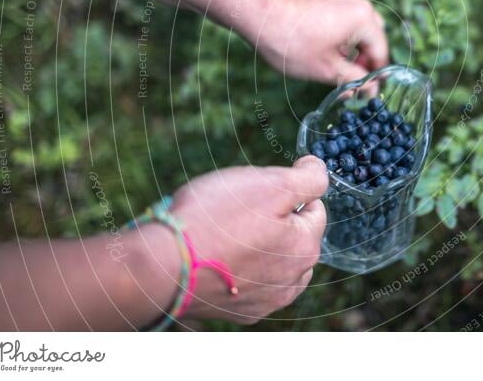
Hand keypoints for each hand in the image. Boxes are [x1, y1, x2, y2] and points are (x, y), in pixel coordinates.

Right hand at [152, 156, 327, 324]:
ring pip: (275, 262)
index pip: (315, 207)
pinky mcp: (239, 313)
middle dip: (275, 220)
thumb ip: (307, 178)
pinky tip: (219, 258)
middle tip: (239, 210)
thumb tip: (319, 169)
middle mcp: (293, 281)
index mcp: (305, 247)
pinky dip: (241, 270)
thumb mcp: (270, 184)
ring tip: (228, 235)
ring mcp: (266, 301)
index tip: (259, 190)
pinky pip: (250, 283)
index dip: (288, 191)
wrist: (163, 265)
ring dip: (261, 247)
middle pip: (295, 236)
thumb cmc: (215, 220)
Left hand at [249, 0, 389, 84]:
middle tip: (349, 80)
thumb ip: (353, 79)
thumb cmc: (290, 41)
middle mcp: (356, 1)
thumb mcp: (325, 69)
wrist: (254, 9)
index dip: (374, 77)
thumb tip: (370, 89)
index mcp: (363, 18)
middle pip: (372, 36)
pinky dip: (338, 33)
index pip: (381, 53)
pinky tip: (319, 46)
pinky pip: (340, 15)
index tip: (365, 93)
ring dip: (351, 47)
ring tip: (332, 65)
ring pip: (356, 26)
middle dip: (364, 60)